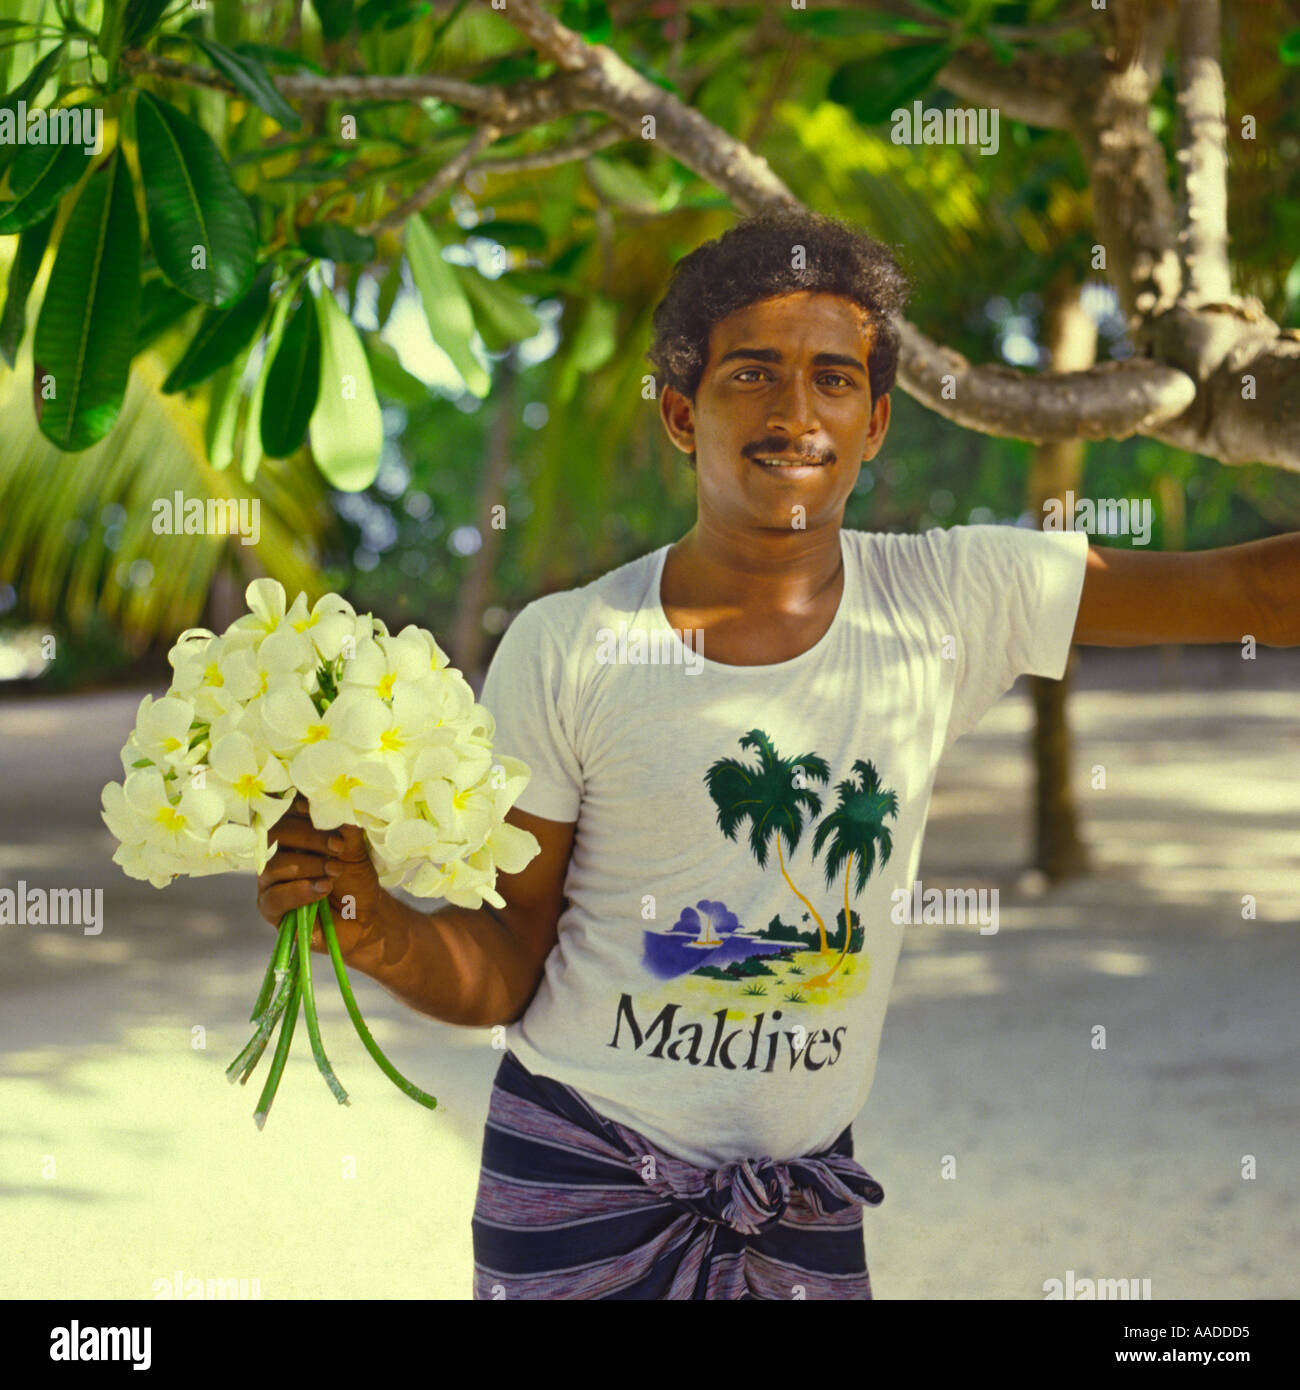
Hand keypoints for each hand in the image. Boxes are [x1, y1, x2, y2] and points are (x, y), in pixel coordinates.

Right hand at [256, 796, 387, 956]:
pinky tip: (323, 888)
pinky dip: (300, 891)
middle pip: (275, 835)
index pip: (282, 813)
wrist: (364, 918)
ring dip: (308, 866)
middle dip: (309, 838)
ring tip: (335, 871)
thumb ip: (345, 829)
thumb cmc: (355, 880)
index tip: (318, 809)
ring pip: (273, 865)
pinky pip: (274, 897)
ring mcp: (269, 882)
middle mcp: (275, 855)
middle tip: (338, 847)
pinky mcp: (270, 909)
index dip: (296, 808)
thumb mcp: (354, 850)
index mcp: (292, 835)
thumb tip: (341, 804)